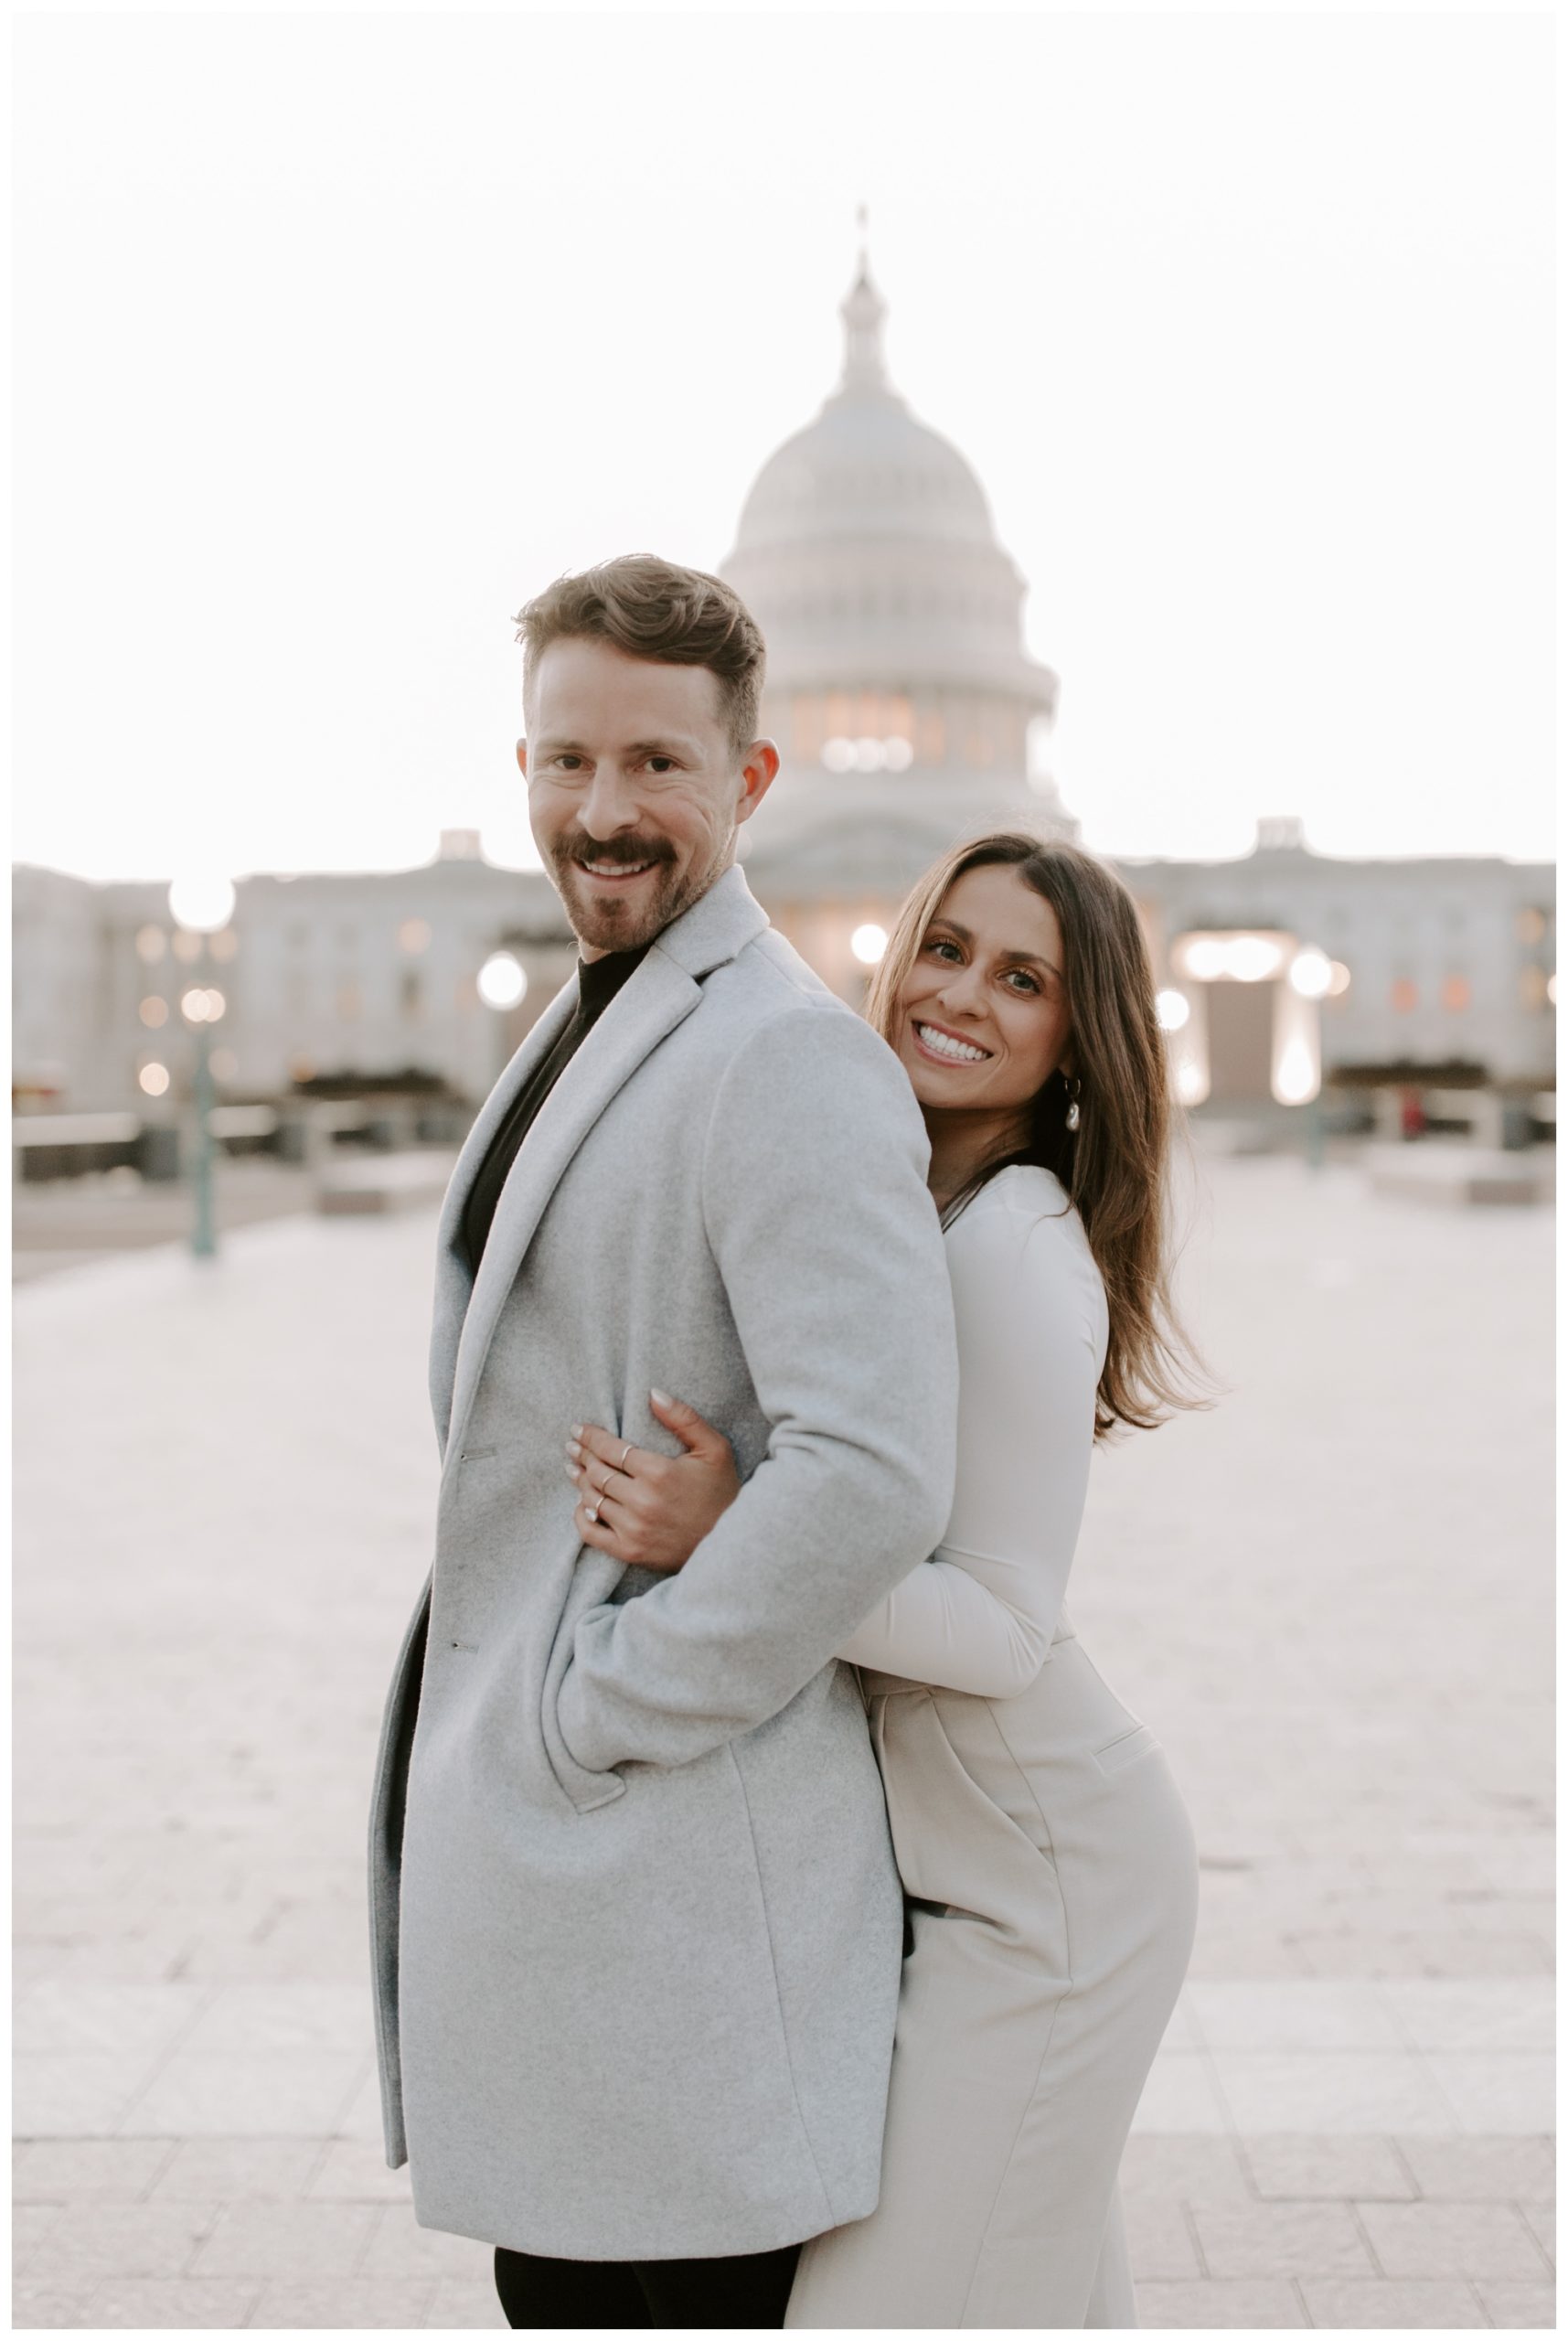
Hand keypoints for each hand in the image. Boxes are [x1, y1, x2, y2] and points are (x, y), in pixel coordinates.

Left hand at [567, 1389, 740, 1572]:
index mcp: (659, 1472)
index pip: (611, 1449)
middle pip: (598, 1472)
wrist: (732, 1543)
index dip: (591, 1437)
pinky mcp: (630, 1551)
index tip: (578, 1429)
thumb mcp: (714, 1449)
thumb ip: (684, 1419)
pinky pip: (591, 1533)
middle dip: (582, 1456)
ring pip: (592, 1499)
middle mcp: (642, 1501)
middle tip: (572, 1446)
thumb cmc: (723, 1493)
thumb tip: (653, 1393)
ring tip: (573, 1469)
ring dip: (580, 1481)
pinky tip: (582, 1504)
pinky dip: (581, 1516)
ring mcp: (633, 1529)